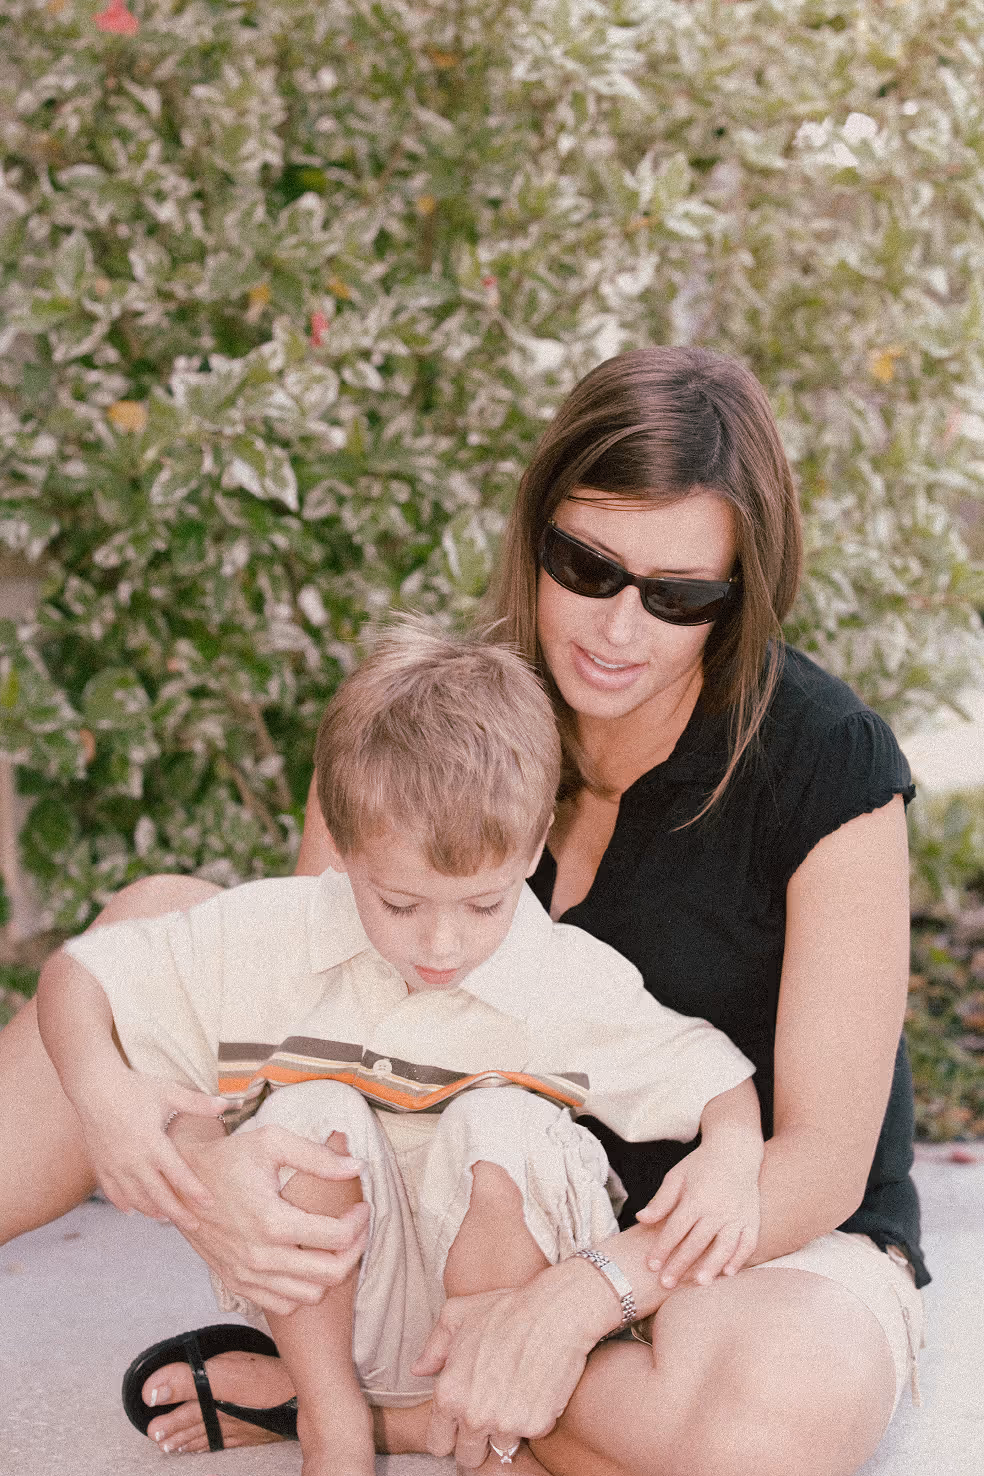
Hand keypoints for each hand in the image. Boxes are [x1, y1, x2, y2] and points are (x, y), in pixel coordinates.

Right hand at [72, 1067, 227, 1230]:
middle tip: (195, 1227)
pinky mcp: (101, 1165)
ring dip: (152, 1211)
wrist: (93, 1086)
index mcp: (153, 1144)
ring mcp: (115, 1166)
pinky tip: (133, 1210)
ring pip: (135, 1199)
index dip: (195, 1192)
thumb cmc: (134, 1088)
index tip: (210, 1204)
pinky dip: (124, 1203)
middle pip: (158, 1196)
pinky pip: (113, 1192)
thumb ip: (197, 1103)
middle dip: (178, 1213)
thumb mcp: (168, 1093)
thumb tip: (227, 1103)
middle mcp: (133, 1160)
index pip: (178, 1175)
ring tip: (167, 1218)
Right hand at [177, 1123, 369, 1315]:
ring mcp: (247, 1275)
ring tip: (333, 1243)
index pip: (336, 1237)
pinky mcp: (237, 1283)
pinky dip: (302, 1288)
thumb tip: (356, 1166)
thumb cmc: (229, 1158)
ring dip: (331, 1271)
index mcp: (272, 1222)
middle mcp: (260, 1257)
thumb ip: (317, 1156)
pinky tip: (305, 1260)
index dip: (360, 1222)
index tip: (362, 1207)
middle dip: (355, 1250)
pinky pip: (283, 1304)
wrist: (179, 1182)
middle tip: (356, 1227)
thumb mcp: (272, 1142)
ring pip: (310, 1295)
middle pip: (330, 1273)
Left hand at [412, 1266, 598, 1466]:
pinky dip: (534, 1417)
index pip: (437, 1443)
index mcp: (449, 1393)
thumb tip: (420, 1369)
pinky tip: (536, 1388)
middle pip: (468, 1457)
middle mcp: (473, 1415)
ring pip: (502, 1447)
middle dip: (477, 1440)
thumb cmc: (506, 1308)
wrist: (555, 1311)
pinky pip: (532, 1434)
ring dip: (507, 1428)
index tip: (462, 1421)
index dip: (450, 1434)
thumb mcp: (457, 1314)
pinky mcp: (536, 1425)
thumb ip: (434, 1346)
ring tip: (516, 1392)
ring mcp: (506, 1423)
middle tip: (491, 1411)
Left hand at [636, 1139, 760, 1287]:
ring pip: (723, 1247)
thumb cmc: (701, 1165)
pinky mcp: (752, 1218)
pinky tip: (727, 1273)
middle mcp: (718, 1209)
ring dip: (710, 1267)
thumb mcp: (677, 1177)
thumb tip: (641, 1219)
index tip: (651, 1266)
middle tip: (665, 1284)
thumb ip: (661, 1201)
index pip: (675, 1230)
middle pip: (696, 1243)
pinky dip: (739, 1259)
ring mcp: (737, 1215)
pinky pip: (747, 1243)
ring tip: (697, 1284)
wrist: (735, 1150)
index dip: (662, 1249)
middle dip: (680, 1265)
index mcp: (696, 1199)